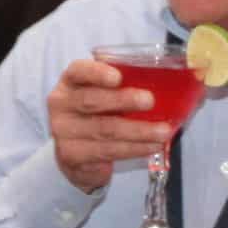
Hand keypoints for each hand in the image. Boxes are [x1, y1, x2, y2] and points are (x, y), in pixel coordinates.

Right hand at [46, 57, 175, 193]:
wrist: (76, 156)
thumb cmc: (97, 116)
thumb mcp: (103, 96)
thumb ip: (123, 86)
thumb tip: (166, 81)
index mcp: (70, 82)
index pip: (78, 71)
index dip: (97, 73)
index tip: (118, 77)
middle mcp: (61, 105)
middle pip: (91, 101)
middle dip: (123, 100)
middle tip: (149, 101)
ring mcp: (63, 132)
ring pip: (105, 130)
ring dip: (138, 130)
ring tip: (163, 131)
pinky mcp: (72, 156)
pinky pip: (108, 151)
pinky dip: (134, 149)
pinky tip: (151, 146)